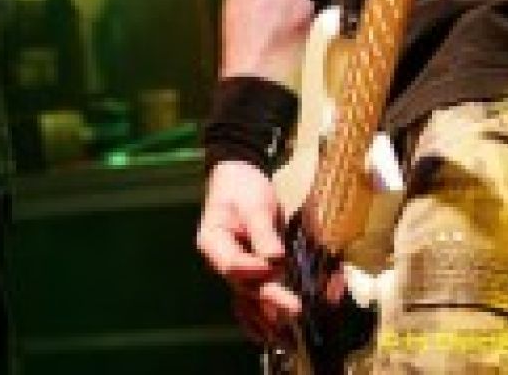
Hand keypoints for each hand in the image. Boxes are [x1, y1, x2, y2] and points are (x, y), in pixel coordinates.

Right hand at [196, 159, 299, 342]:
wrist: (239, 177)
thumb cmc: (242, 188)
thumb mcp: (253, 203)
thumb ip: (262, 231)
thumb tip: (275, 259)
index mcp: (213, 242)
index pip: (233, 263)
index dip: (254, 269)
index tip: (275, 265)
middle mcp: (222, 262)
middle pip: (245, 285)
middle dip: (270, 298)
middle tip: (294, 309)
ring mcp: (235, 270)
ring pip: (251, 296)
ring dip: (270, 312)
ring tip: (290, 326)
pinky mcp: (250, 272)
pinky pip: (256, 296)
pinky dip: (266, 311)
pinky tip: (278, 328)